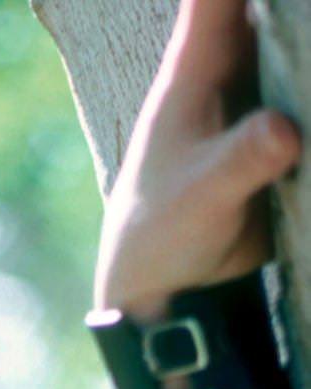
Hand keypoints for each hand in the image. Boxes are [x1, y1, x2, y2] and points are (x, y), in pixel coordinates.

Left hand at [93, 0, 302, 321]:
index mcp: (194, 69)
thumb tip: (284, 132)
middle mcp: (228, 69)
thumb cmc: (163, 235)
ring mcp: (256, 96)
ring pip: (296, 44)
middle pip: (270, 8)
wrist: (168, 288)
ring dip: (310, 39)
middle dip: (296, 11)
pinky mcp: (281, 129)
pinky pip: (307, 93)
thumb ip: (241, 161)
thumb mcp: (202, 197)